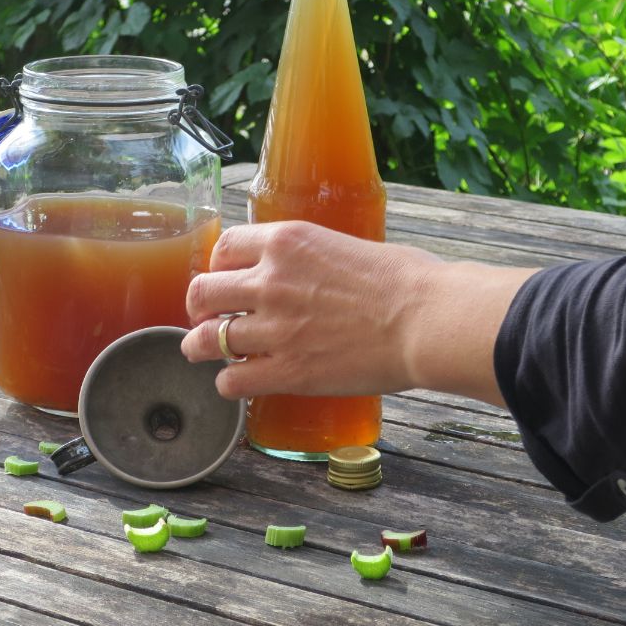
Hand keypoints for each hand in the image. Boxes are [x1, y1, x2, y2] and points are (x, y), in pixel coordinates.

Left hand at [181, 221, 441, 398]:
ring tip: (200, 352)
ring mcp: (274, 328)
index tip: (224, 278)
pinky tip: (236, 383)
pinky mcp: (287, 371)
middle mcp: (270, 281)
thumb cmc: (408, 281)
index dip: (219, 265)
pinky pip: (232, 380)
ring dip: (199, 347)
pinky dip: (228, 383)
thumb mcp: (349, 246)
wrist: (427, 321)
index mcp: (286, 242)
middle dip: (198, 307)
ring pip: (206, 339)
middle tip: (204, 317)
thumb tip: (316, 270)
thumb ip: (317, 258)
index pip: (225, 247)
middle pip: (202, 292)